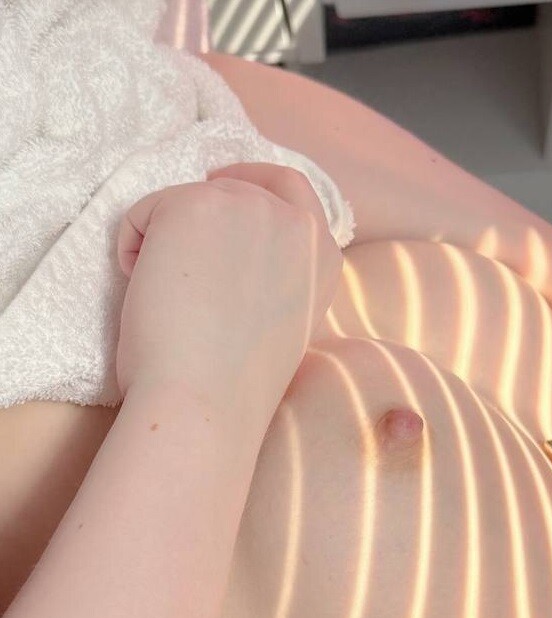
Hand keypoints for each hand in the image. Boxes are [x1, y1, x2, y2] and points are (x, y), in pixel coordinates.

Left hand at [115, 163, 342, 421]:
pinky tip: (145, 292)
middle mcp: (295, 221)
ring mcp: (247, 206)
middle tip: (176, 271)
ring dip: (165, 241)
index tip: (218, 200)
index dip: (249, 187)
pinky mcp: (194, 203)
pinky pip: (144, 211)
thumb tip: (231, 251)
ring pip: (186, 201)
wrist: (205, 400)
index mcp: (323, 257)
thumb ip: (277, 275)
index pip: (290, 188)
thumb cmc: (235, 385)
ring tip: (167, 299)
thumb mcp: (283, 321)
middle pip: (232, 188)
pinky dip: (132, 248)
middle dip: (199, 221)